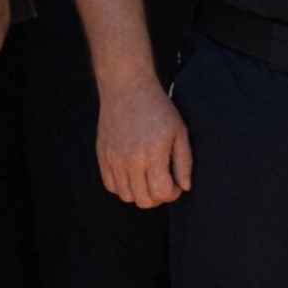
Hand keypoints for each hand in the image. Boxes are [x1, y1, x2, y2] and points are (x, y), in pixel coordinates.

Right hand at [94, 69, 190, 208]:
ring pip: (126, 196)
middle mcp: (131, 160)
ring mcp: (114, 158)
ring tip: (147, 178)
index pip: (162, 193)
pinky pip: (110, 185)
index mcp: (153, 154)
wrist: (127, 87)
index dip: (172, 193)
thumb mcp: (179, 131)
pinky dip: (122, 186)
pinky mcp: (103, 155)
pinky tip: (132, 173)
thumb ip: (184, 162)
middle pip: (143, 200)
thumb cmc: (157, 107)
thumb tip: (185, 187)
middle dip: (157, 197)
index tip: (175, 183)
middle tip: (162, 182)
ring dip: (140, 193)